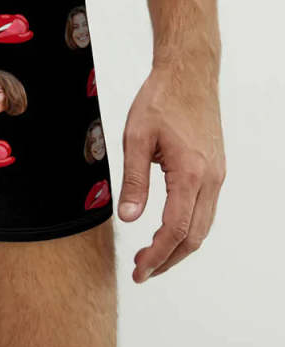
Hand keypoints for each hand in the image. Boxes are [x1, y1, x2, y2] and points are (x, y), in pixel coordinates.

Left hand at [118, 63, 225, 282]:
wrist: (189, 74)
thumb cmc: (161, 100)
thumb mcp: (136, 138)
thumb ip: (133, 181)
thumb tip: (129, 217)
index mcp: (191, 173)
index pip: (176, 229)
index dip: (157, 255)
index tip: (139, 270)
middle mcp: (211, 179)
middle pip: (194, 236)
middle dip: (168, 259)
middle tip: (141, 271)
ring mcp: (217, 175)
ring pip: (203, 225)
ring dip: (178, 245)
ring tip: (149, 255)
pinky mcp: (215, 169)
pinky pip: (204, 209)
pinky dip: (187, 227)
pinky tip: (165, 229)